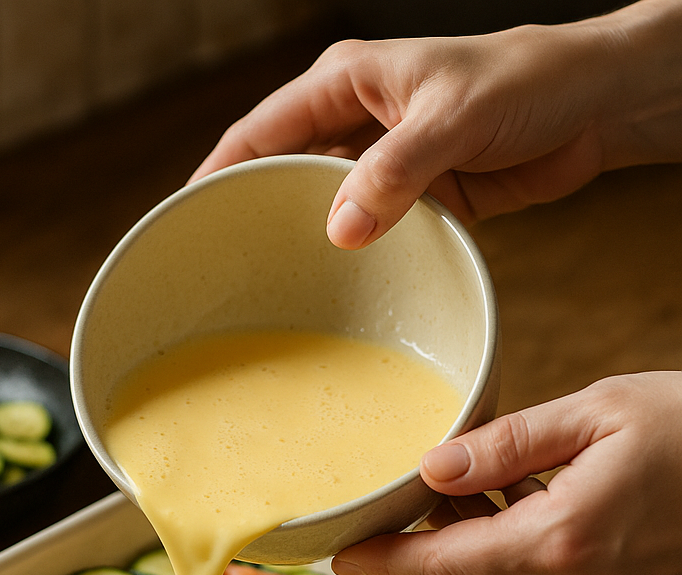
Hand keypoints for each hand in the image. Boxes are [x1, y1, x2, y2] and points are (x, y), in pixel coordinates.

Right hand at [191, 2, 681, 247]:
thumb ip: (395, 172)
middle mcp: (354, 121)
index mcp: (346, 80)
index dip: (219, 172)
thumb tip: (341, 230)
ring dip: (301, 240)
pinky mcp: (411, 197)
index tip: (189, 217)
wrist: (594, 106)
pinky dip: (350, 256)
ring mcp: (381, 162)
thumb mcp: (453, 117)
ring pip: (320, 206)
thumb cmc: (528, 81)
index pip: (259, 130)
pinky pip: (365, 230)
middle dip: (252, 213)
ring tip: (268, 284)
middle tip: (221, 265)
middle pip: (280, 171)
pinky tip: (334, 285)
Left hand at [330, 373, 681, 574]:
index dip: (388, 562)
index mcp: (566, 537)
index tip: (342, 556)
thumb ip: (508, 444)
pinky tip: (515, 501)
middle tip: (397, 506)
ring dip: (467, 547)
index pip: (447, 563)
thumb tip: (434, 467)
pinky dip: (509, 552)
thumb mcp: (598, 412)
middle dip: (422, 549)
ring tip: (463, 488)